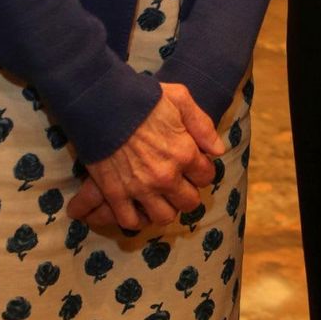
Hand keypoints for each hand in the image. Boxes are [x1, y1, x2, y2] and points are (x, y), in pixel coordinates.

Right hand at [66, 83, 223, 232]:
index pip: (206, 176)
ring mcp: (141, 188)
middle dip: (187, 192)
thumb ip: (202, 124)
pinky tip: (138, 207)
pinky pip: (131, 221)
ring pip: (163, 217)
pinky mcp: (116, 194)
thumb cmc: (143, 98)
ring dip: (165, 208)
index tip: (193, 164)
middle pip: (189, 202)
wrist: (103, 103)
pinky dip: (136, 219)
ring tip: (160, 197)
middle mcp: (166, 176)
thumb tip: (218, 150)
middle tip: (179, 182)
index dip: (202, 170)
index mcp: (184, 153)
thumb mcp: (180, 99)